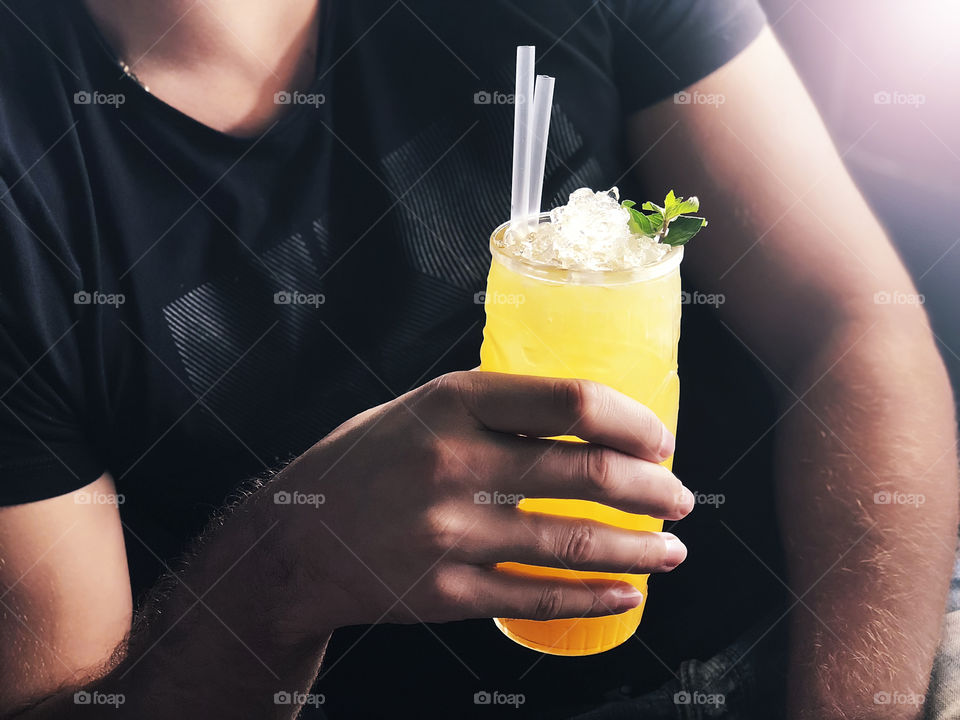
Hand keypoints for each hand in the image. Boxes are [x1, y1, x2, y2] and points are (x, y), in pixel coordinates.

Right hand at [272, 371, 692, 630]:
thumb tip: (582, 419)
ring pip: (574, 543)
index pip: (571, 403)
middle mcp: (455, 463)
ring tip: (673, 549)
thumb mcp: (418, 407)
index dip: (632, 422)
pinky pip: (539, 597)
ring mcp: (450, 534)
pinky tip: (628, 595)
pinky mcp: (447, 593)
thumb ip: (491, 407)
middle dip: (653, 490)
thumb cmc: (363, 462)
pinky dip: (595, 598)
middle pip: (587, 475)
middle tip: (682, 498)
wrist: (294, 542)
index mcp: (452, 403)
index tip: (661, 440)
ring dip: (640, 549)